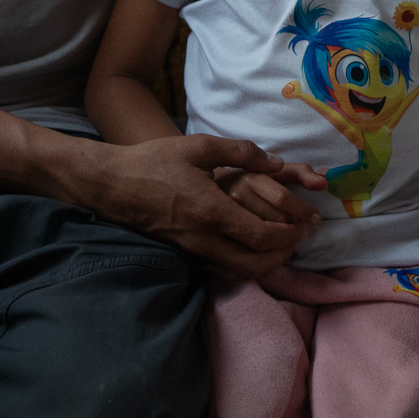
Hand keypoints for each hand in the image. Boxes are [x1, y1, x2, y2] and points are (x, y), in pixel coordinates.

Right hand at [68, 133, 308, 278]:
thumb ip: (241, 152)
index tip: (305, 223)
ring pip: (240, 271)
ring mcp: (194, 249)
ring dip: (267, 262)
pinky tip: (253, 242)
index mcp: (212, 211)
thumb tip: (276, 163)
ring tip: (282, 241)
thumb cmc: (155, 161)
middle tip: (298, 238)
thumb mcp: (200, 146)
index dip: (290, 234)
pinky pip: (224, 265)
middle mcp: (205, 238)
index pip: (262, 236)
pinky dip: (246, 260)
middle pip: (256, 265)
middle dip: (284, 255)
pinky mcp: (186, 252)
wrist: (113, 185)